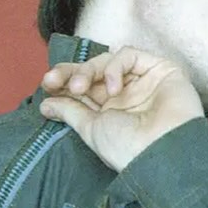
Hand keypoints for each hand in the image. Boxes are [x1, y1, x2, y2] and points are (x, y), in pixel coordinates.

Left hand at [39, 46, 203, 170]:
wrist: (162, 151)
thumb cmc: (128, 148)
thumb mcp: (91, 130)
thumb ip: (70, 112)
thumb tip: (45, 105)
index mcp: (109, 113)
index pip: (83, 89)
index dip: (64, 82)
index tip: (47, 85)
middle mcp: (125, 96)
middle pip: (92, 72)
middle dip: (70, 73)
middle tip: (53, 81)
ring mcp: (142, 82)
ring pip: (107, 61)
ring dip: (88, 70)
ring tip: (79, 87)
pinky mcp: (158, 69)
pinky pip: (130, 55)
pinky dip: (115, 67)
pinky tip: (114, 88)